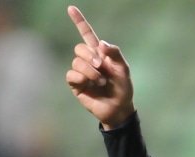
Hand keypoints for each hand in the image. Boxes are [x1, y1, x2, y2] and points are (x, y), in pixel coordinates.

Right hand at [65, 5, 134, 129]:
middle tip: (101, 67)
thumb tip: (100, 44)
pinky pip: (71, 75)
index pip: (87, 34)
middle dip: (90, 56)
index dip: (79, 21)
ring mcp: (81, 73)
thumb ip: (115, 53)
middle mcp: (88, 61)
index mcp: (99, 54)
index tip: (71, 8)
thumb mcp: (124, 69)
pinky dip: (82, 78)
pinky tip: (91, 84)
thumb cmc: (122, 88)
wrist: (118, 108)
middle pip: (79, 48)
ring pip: (76, 62)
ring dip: (90, 71)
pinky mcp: (76, 84)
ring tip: (101, 81)